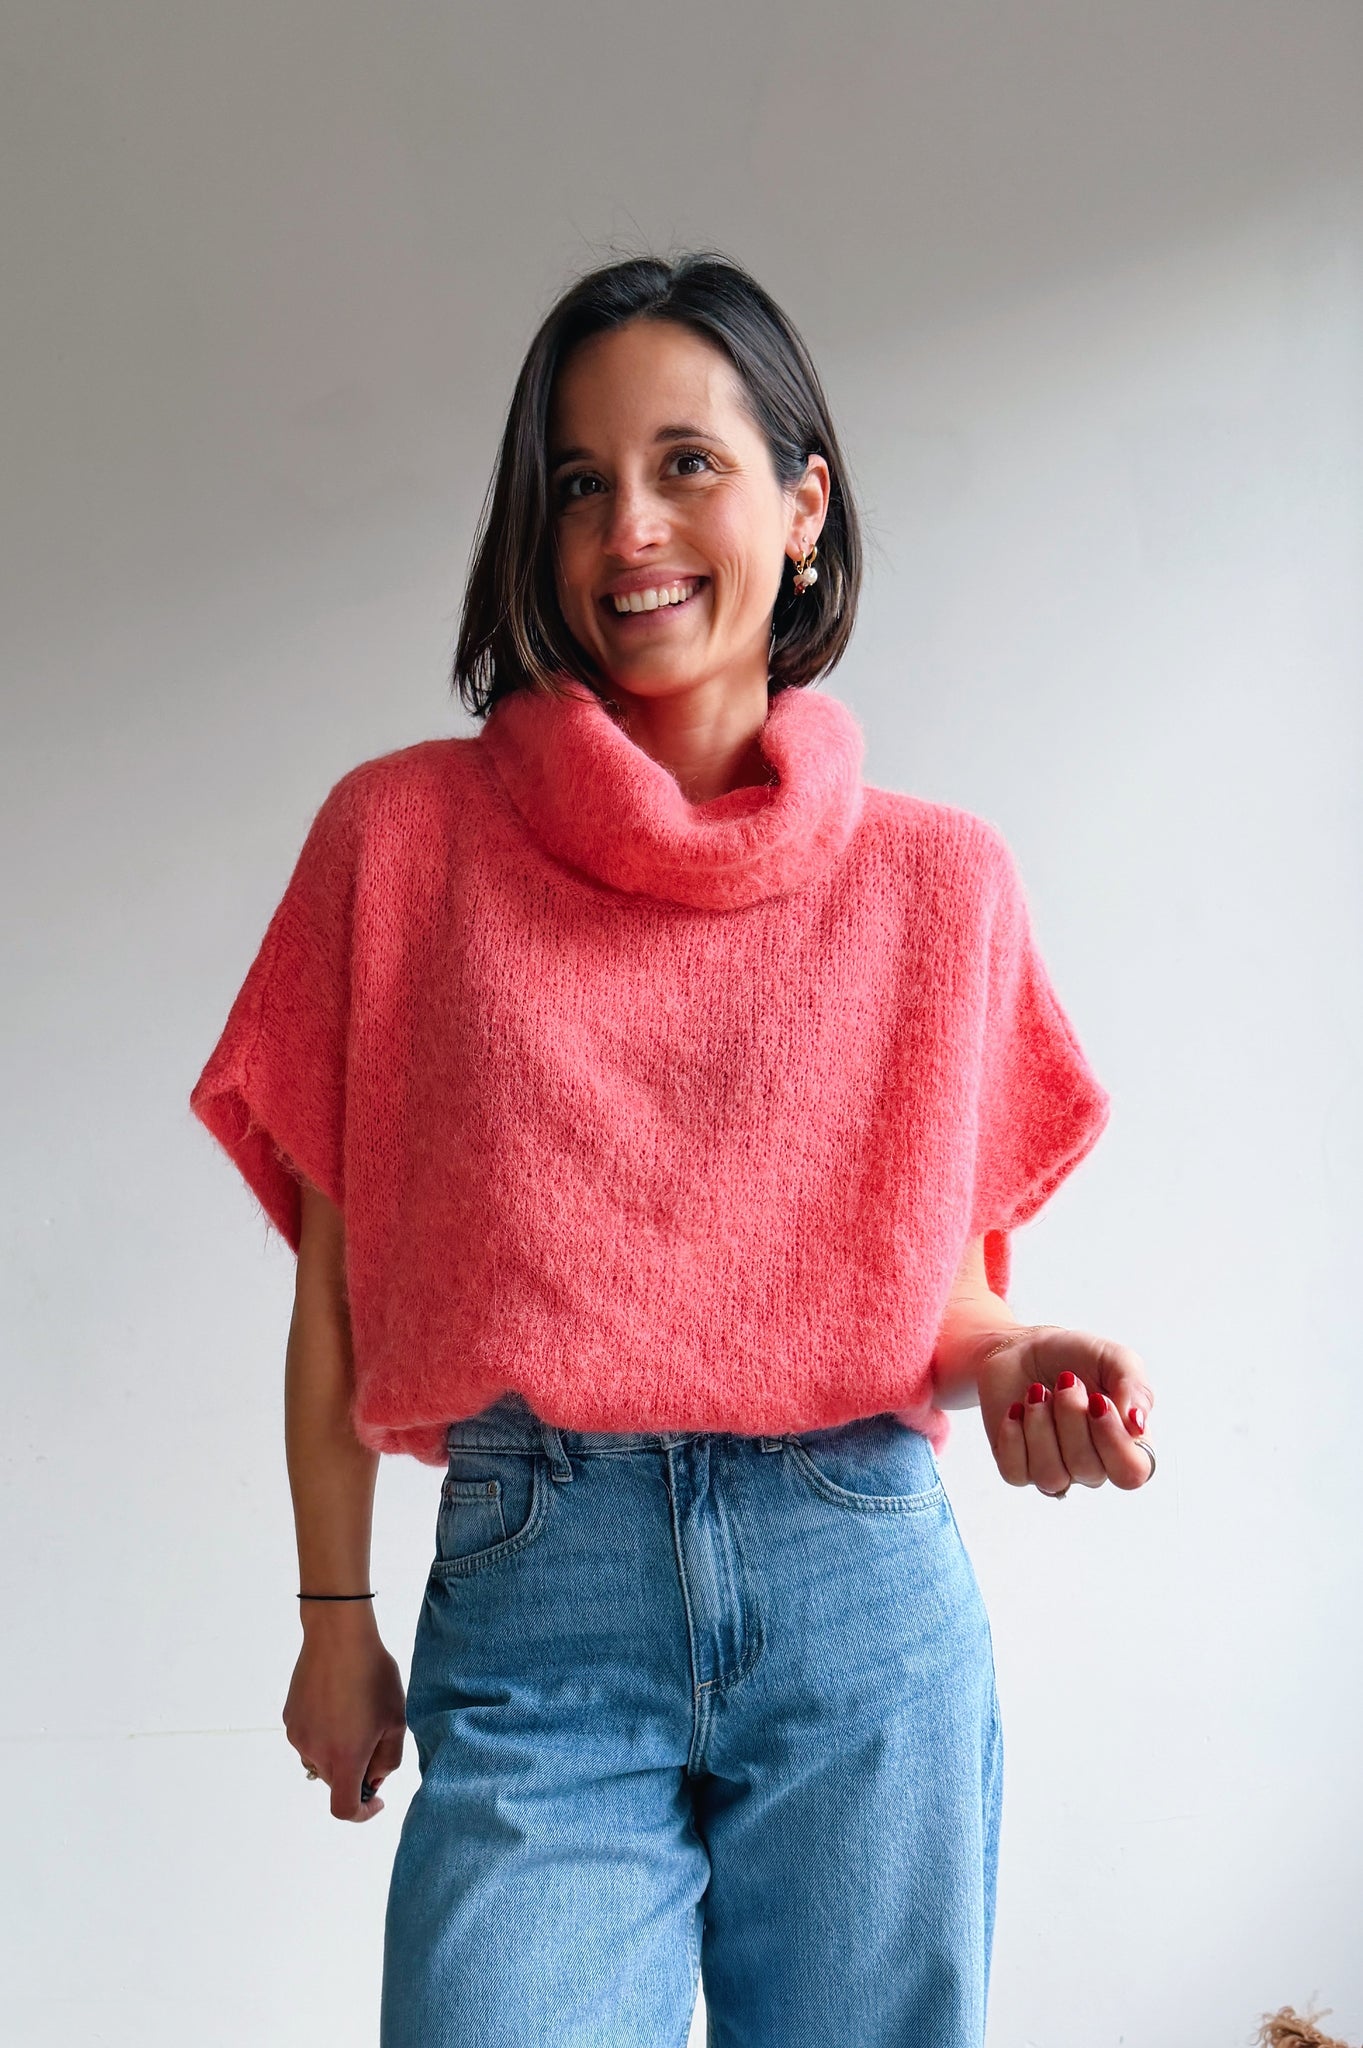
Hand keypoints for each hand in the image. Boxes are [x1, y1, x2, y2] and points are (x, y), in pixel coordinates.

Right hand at [283, 1606, 406, 1821]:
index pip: (344, 1809)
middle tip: (374, 1736)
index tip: (376, 1799)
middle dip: (356, 1770)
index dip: (362, 1813)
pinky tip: (337, 1699)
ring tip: (355, 1710)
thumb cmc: (373, 1674)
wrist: (338, 1636)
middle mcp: (316, 1752)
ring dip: (339, 1749)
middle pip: (336, 1781)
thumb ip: (388, 1759)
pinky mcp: (289, 1717)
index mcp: (345, 1758)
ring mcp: (298, 1735)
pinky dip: (324, 1731)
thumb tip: (373, 1779)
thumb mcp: (396, 1718)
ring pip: (322, 1757)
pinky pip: (309, 1736)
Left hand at [976, 1325, 1154, 1496]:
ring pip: (1051, 1476)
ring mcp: (1056, 1470)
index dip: (1114, 1441)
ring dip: (1040, 1425)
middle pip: (1088, 1469)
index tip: (1097, 1400)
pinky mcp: (1018, 1468)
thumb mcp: (1114, 1358)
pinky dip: (1013, 1436)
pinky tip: (1016, 1410)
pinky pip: (1016, 1472)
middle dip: (1071, 1417)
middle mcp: (1093, 1465)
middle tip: (1066, 1381)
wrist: (1024, 1349)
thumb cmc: (1075, 1358)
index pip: (1132, 1472)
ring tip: (1037, 1391)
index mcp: (1125, 1444)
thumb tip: (1138, 1425)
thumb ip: (1135, 1387)